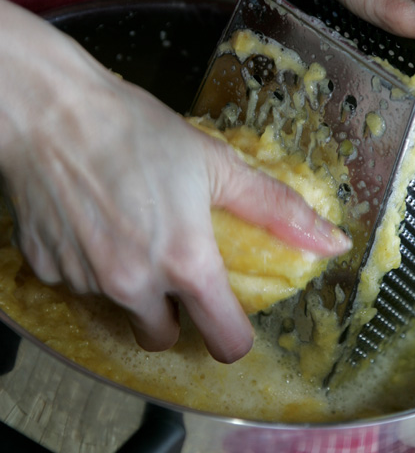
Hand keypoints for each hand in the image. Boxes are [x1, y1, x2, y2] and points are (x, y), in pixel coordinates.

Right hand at [0, 0, 349, 362]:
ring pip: (118, 309)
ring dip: (128, 285)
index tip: (227, 320)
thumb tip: (331, 242)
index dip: (232, 336)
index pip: (224, 342)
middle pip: (162, 339)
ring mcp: (85, 281)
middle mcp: (134, 284)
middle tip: (171, 270)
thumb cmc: (136, 130)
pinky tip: (91, 223)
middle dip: (172, 317)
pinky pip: (76, 284)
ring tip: (127, 229)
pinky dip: (88, 266)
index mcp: (185, 263)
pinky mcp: (45, 270)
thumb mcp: (217, 164)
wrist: (52, 110)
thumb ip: (276, 209)